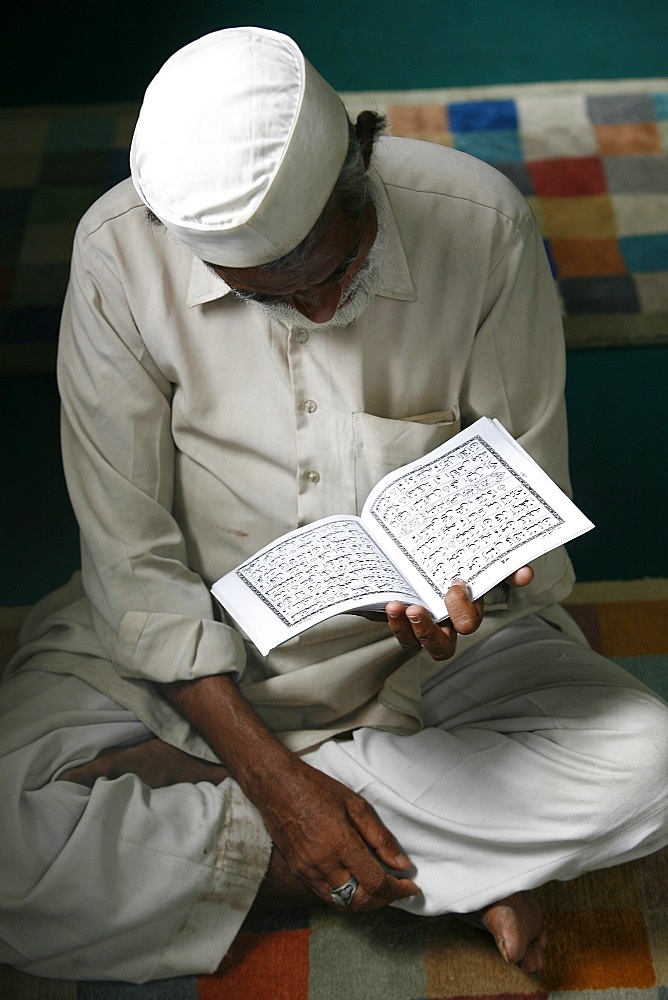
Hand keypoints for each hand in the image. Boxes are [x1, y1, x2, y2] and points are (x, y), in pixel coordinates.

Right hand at [259, 756, 418, 911]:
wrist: (277, 786)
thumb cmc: (316, 789)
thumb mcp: (355, 804)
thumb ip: (380, 837)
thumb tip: (401, 864)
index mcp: (340, 844)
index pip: (375, 883)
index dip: (397, 890)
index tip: (411, 887)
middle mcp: (322, 863)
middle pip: (359, 901)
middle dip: (383, 900)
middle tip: (397, 889)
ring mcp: (307, 870)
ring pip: (341, 904)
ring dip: (364, 902)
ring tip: (379, 889)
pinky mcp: (297, 872)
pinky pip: (325, 895)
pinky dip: (345, 896)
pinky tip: (355, 882)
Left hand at [385, 566, 533, 660]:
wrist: (419, 551)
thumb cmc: (457, 560)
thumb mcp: (481, 559)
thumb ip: (504, 566)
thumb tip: (525, 574)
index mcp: (465, 611)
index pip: (469, 623)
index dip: (463, 611)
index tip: (456, 586)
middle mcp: (443, 624)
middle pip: (441, 647)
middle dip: (429, 634)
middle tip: (417, 611)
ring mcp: (418, 623)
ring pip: (413, 643)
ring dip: (404, 629)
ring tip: (397, 607)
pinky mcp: (397, 617)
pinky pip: (395, 629)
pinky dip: (390, 620)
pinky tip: (387, 603)